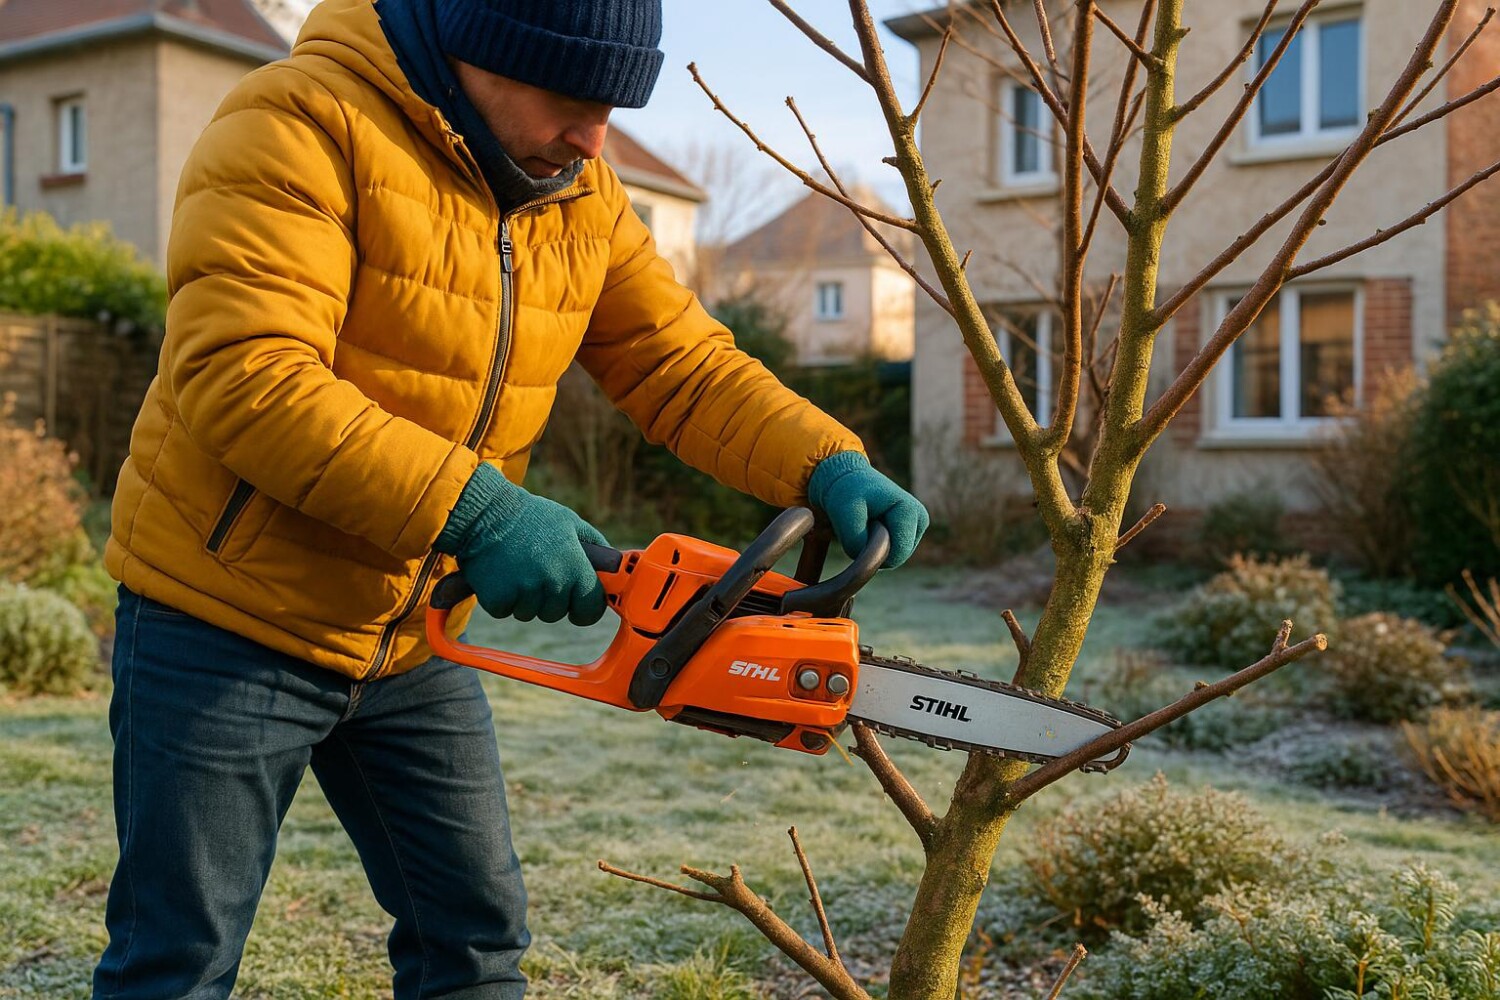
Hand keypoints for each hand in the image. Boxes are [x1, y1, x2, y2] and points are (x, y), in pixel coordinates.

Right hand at [437, 464, 608, 624]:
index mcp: (575, 567)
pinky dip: (499, 598)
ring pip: (529, 613)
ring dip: (522, 598)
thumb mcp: (569, 522)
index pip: (590, 609)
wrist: (485, 511)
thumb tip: (613, 564)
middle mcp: (553, 583)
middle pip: (556, 613)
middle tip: (535, 571)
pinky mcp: (498, 598)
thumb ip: (593, 545)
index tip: (576, 606)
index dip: (584, 610)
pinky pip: (504, 610)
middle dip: (547, 599)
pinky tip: (498, 574)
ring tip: (515, 568)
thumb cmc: (530, 515)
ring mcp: (525, 593)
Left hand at [807, 451, 928, 568]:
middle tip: (860, 526)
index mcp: (909, 511)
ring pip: (895, 557)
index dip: (874, 554)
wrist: (847, 478)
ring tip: (865, 524)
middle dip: (875, 551)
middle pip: (898, 558)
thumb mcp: (844, 512)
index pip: (897, 555)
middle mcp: (920, 518)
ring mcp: (918, 525)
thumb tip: (868, 563)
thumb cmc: (846, 491)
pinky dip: (878, 545)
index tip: (858, 531)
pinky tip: (871, 526)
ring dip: (875, 548)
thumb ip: (855, 541)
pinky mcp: (912, 530)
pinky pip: (893, 552)